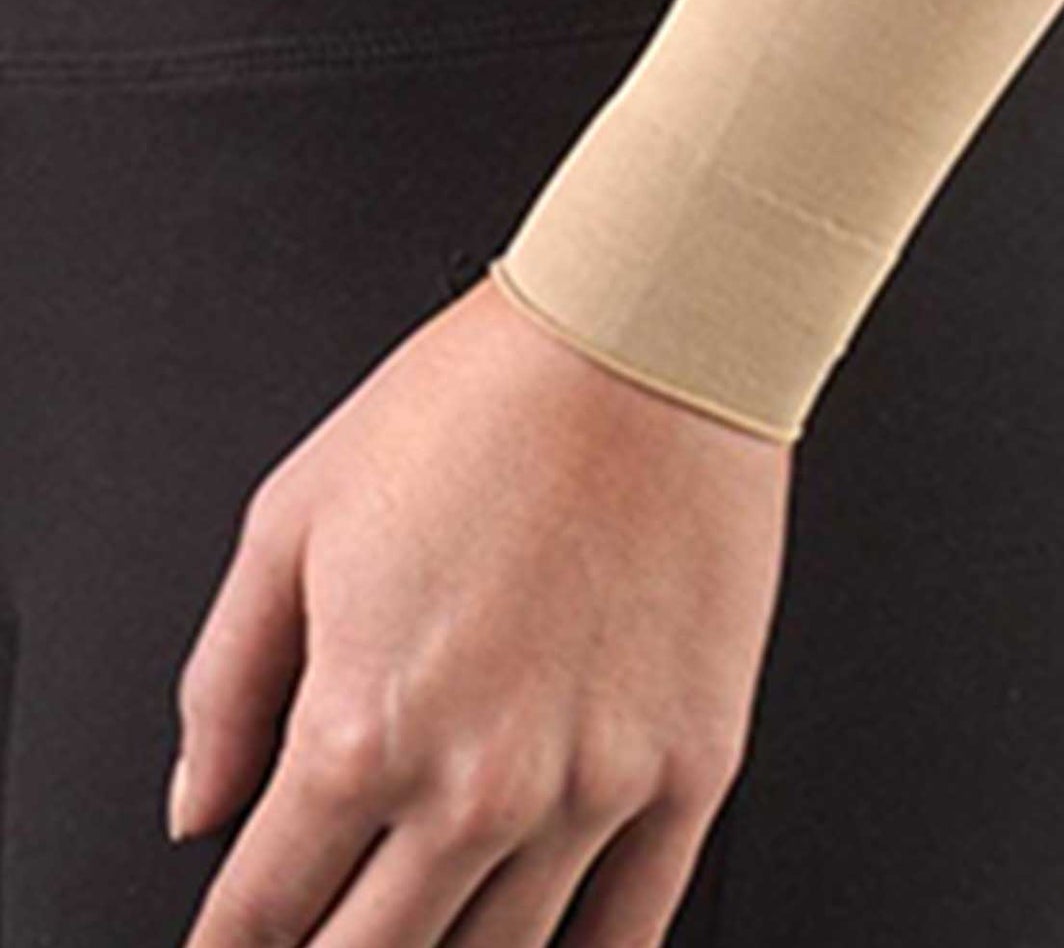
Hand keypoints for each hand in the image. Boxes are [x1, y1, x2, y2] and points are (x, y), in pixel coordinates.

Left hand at [170, 274, 792, 946]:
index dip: (236, 946)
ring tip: (426, 932)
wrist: (644, 345)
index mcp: (363, 727)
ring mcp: (595, 791)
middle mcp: (477, 784)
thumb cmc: (482, 402)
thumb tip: (201, 800)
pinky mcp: (693, 768)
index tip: (240, 943)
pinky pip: (630, 930)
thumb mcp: (295, 516)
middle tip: (320, 940)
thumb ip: (227, 683)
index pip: (264, 910)